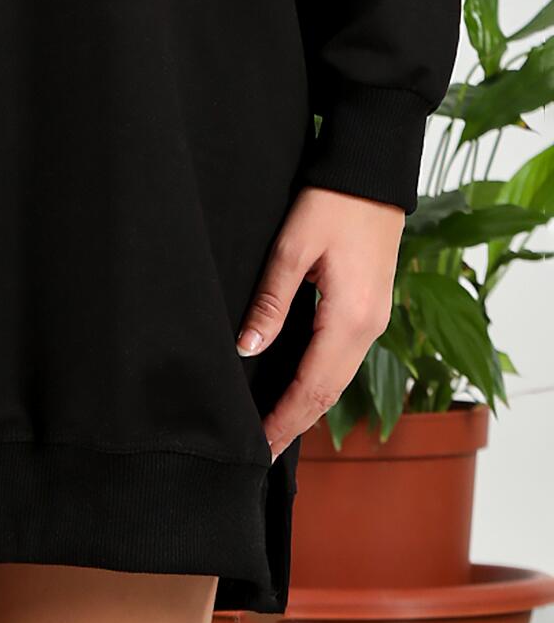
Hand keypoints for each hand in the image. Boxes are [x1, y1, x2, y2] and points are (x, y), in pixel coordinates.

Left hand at [237, 184, 403, 460]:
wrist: (372, 170)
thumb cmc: (332, 201)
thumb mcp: (293, 248)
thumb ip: (271, 301)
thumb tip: (247, 348)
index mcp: (351, 319)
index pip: (313, 388)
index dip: (284, 421)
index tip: (257, 450)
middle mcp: (369, 328)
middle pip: (330, 393)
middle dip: (295, 424)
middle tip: (258, 453)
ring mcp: (374, 319)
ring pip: (339, 377)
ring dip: (308, 405)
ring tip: (273, 426)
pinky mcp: (370, 306)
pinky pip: (344, 357)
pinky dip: (320, 380)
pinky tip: (299, 386)